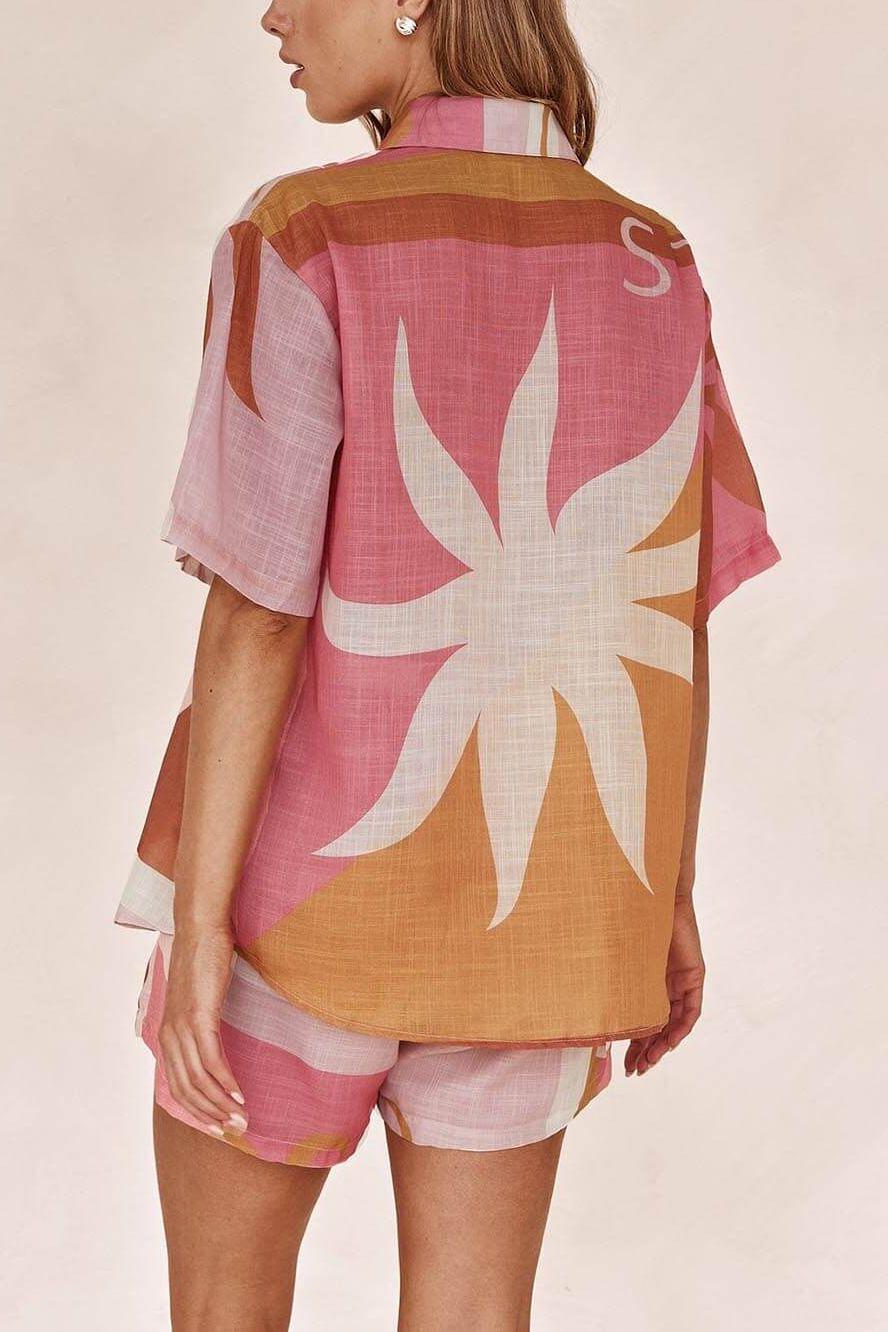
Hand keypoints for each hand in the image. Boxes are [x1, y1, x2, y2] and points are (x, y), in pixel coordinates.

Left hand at [157, 921, 248, 1136]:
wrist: (201, 928)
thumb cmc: (203, 960)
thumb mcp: (197, 998)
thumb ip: (199, 1022)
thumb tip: (211, 1042)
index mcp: (166, 1033)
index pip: (176, 1086)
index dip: (196, 1110)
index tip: (217, 1126)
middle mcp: (169, 1034)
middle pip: (186, 1090)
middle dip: (210, 1115)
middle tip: (234, 1130)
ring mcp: (183, 1026)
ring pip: (199, 1081)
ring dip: (221, 1104)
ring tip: (242, 1118)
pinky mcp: (200, 1017)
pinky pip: (211, 1061)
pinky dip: (225, 1082)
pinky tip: (239, 1094)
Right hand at [624, 896, 704, 1076]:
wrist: (653, 895)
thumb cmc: (629, 921)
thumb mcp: (617, 958)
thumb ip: (609, 978)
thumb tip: (578, 997)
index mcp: (645, 983)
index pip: (642, 1020)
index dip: (635, 1044)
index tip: (623, 1063)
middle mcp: (664, 985)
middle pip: (658, 1028)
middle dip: (646, 1052)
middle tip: (633, 1071)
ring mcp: (680, 982)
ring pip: (674, 1024)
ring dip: (662, 1046)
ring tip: (647, 1064)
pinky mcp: (694, 976)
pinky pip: (691, 1011)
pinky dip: (681, 1028)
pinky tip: (667, 1042)